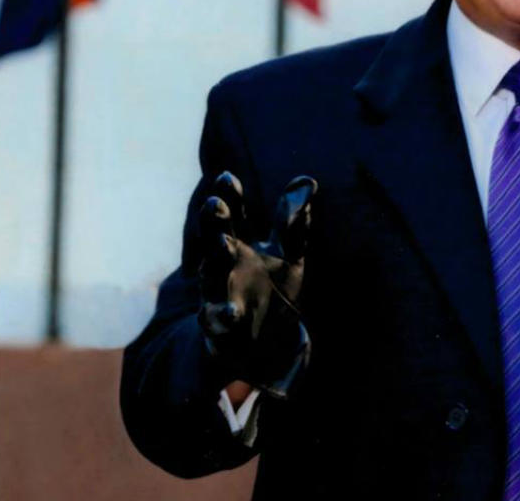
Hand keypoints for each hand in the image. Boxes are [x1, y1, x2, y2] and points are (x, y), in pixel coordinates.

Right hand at [197, 171, 317, 398]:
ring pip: (212, 274)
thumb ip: (293, 221)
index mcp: (241, 243)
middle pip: (215, 238)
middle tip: (215, 203)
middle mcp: (225, 265)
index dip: (229, 196)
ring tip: (223, 243)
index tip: (226, 176)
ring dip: (215, 258)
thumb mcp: (289, 254)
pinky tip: (232, 313)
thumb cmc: (272, 289)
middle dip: (215, 221)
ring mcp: (219, 293)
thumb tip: (307, 180)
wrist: (264, 344)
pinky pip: (218, 319)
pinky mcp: (220, 325)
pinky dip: (223, 316)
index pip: (233, 214)